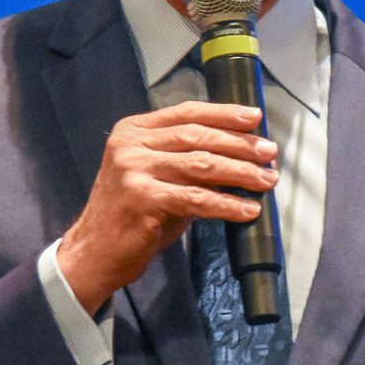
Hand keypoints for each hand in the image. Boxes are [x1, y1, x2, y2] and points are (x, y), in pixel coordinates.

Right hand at [56, 100, 277, 310]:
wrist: (94, 252)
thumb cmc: (131, 215)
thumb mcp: (156, 177)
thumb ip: (187, 161)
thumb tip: (240, 156)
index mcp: (133, 131)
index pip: (187, 113)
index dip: (224, 113)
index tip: (254, 118)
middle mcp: (131, 145)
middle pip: (198, 136)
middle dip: (240, 144)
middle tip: (269, 153)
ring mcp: (134, 170)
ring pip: (202, 165)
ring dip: (241, 173)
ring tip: (266, 180)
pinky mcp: (143, 199)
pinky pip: (197, 199)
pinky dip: (227, 205)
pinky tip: (247, 210)